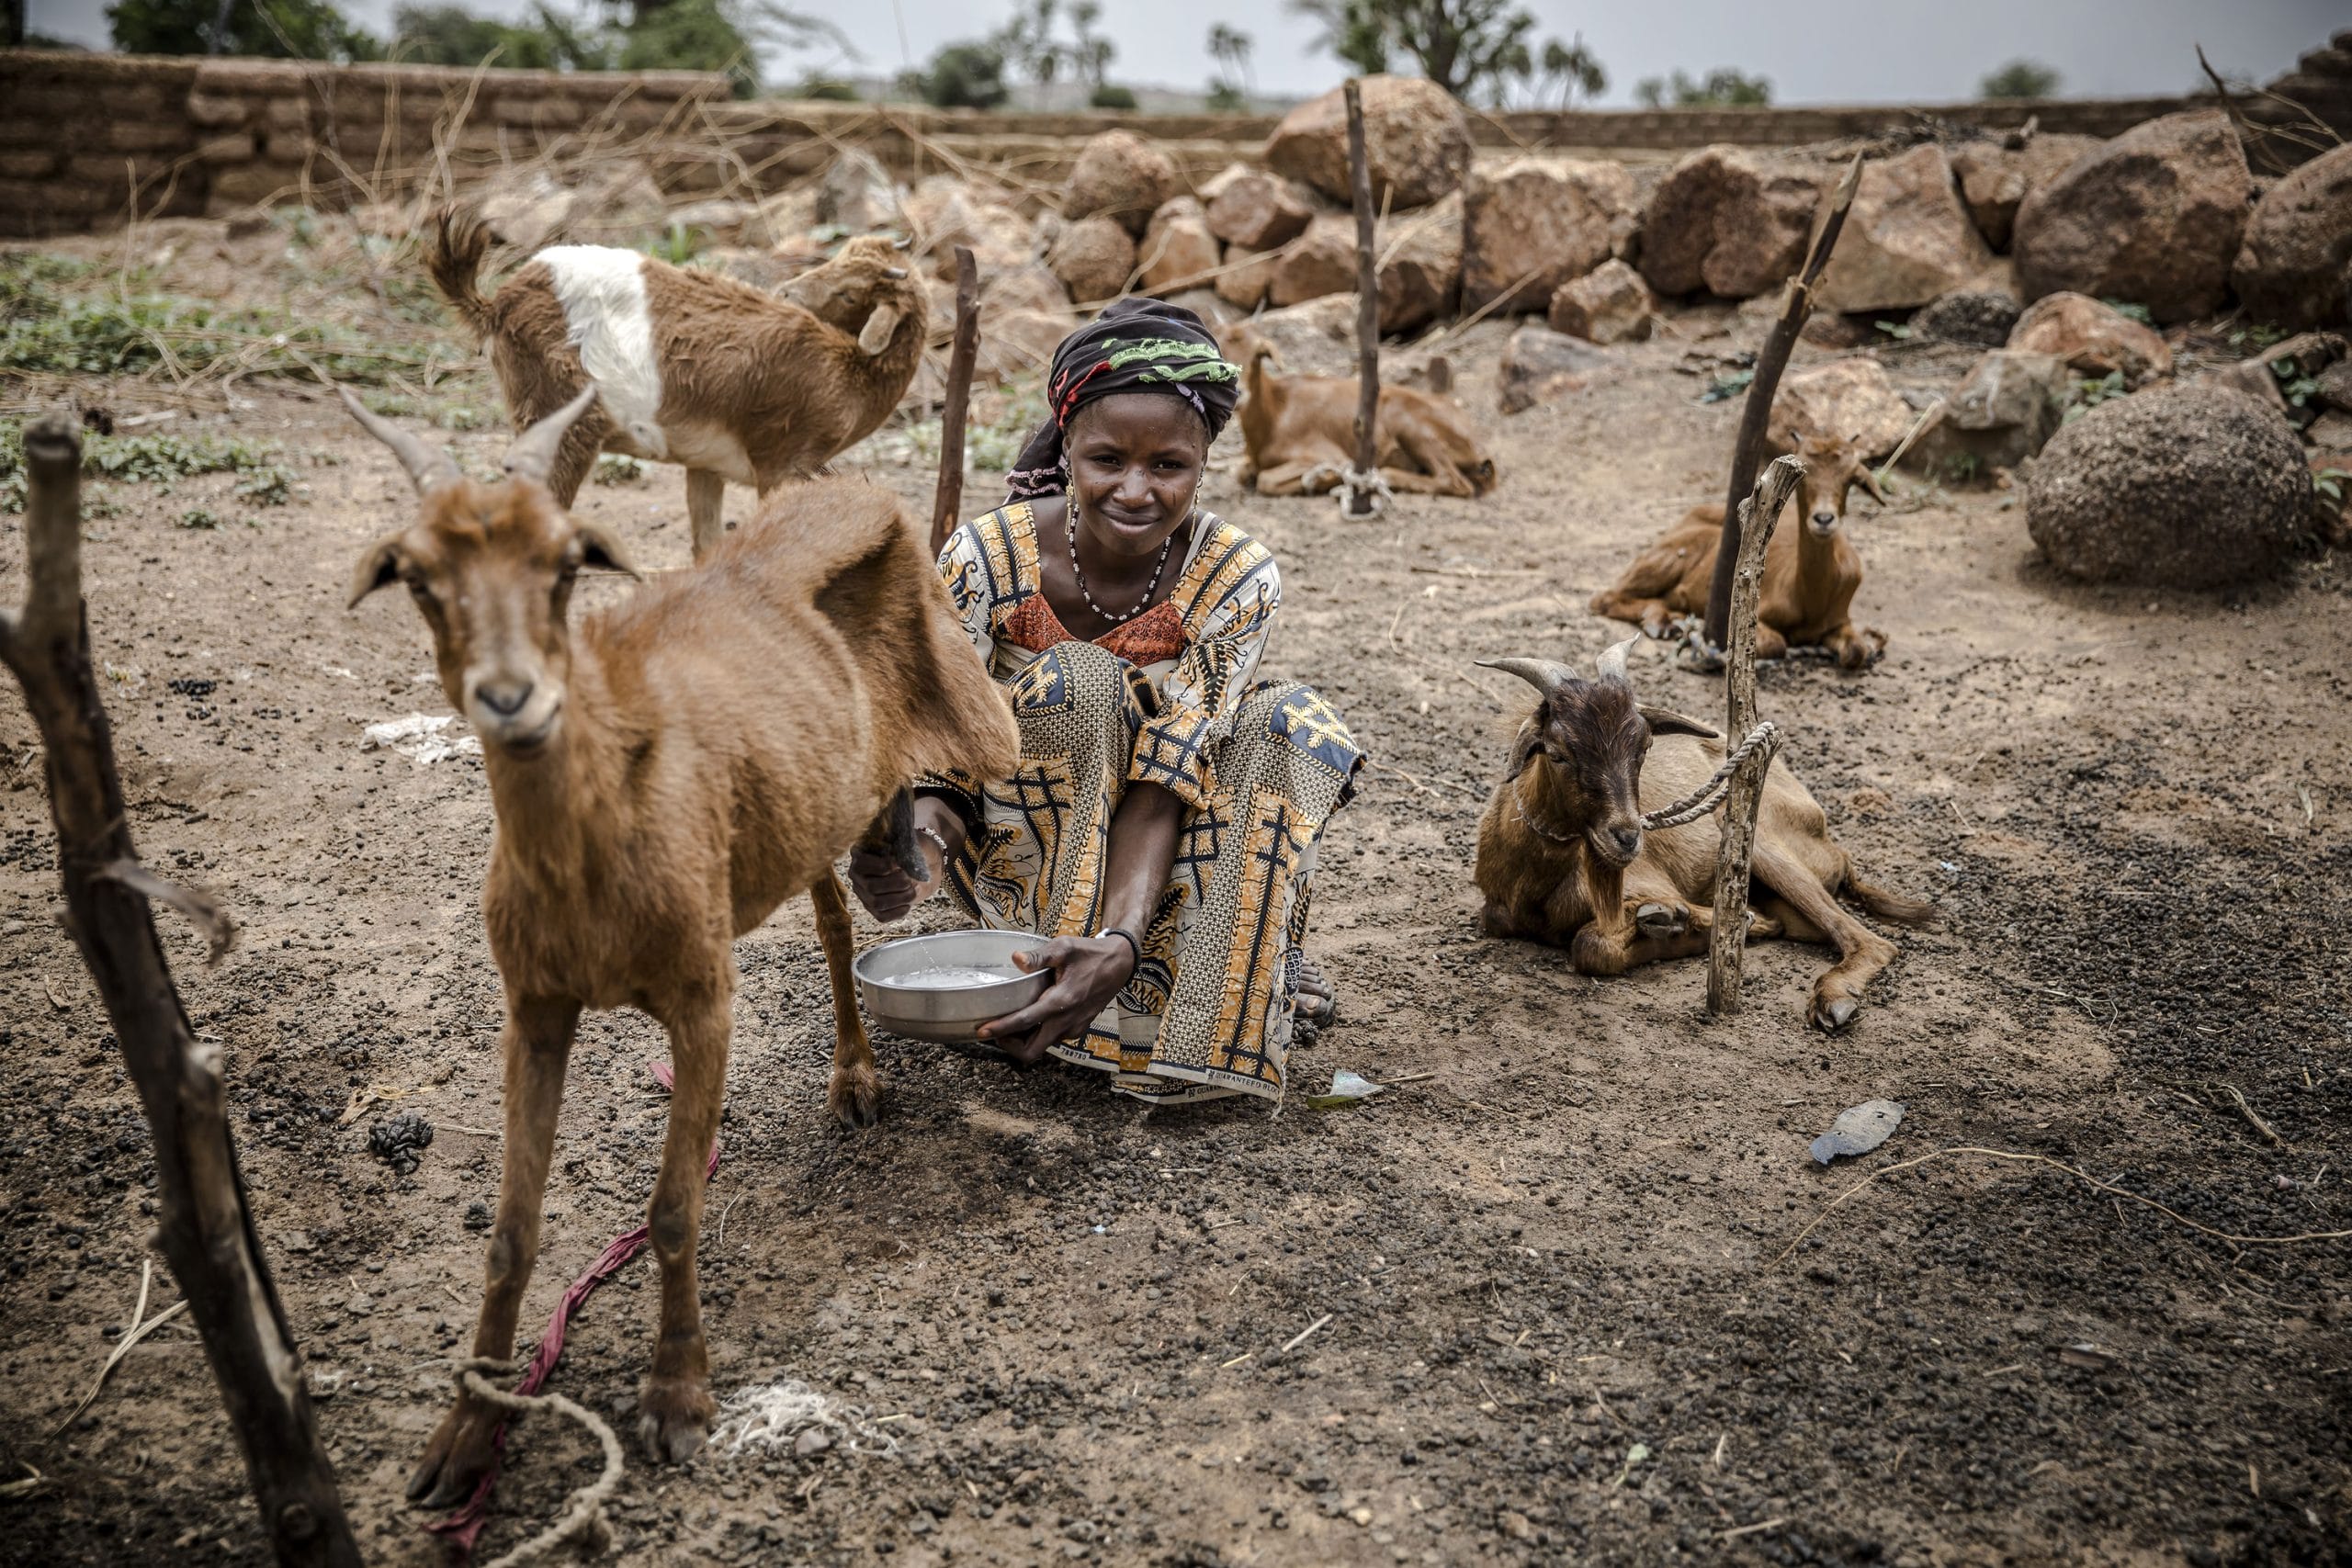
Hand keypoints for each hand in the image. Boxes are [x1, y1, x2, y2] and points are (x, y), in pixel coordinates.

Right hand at [847, 799, 957, 921]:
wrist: (923, 866)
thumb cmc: (912, 850)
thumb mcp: (907, 841)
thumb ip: (900, 846)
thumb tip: (898, 858)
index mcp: (859, 854)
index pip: (861, 863)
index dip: (882, 866)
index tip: (899, 864)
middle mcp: (857, 876)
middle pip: (871, 886)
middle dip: (896, 883)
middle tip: (909, 878)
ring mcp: (864, 894)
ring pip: (877, 903)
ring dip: (901, 897)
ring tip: (914, 889)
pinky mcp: (874, 909)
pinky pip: (883, 916)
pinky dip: (899, 911)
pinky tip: (908, 903)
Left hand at [977, 935, 1136, 1064]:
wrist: (1120, 963)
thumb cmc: (1091, 953)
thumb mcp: (1064, 947)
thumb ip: (1039, 956)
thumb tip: (1015, 958)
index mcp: (1062, 1000)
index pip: (1025, 1022)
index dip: (1000, 1029)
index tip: (982, 1031)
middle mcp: (1067, 1020)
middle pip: (1032, 1051)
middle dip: (1009, 1046)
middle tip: (994, 1032)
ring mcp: (1074, 1027)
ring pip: (1042, 1047)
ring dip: (1024, 1041)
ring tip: (1009, 1025)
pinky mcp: (1078, 1028)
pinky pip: (1053, 1040)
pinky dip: (1038, 1035)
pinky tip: (1031, 1019)